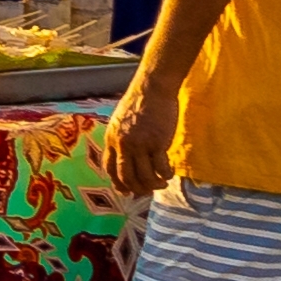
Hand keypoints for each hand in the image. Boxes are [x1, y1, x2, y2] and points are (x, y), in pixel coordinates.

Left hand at [99, 75, 178, 196]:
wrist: (153, 88)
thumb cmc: (139, 103)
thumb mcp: (120, 122)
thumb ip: (121, 139)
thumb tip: (127, 158)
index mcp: (111, 139)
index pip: (110, 168)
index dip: (118, 183)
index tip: (126, 192)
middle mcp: (123, 144)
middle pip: (127, 176)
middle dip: (137, 188)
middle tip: (147, 191)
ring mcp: (140, 144)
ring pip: (144, 176)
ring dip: (154, 185)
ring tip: (162, 183)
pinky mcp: (157, 142)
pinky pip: (161, 167)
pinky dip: (166, 174)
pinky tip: (170, 172)